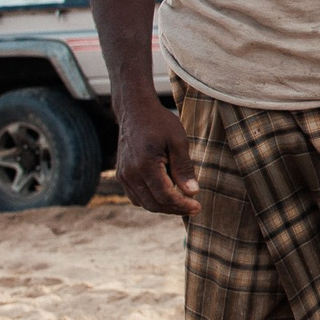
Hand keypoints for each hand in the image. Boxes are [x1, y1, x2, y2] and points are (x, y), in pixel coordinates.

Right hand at [115, 95, 199, 216]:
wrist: (135, 110)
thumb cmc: (159, 122)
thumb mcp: (178, 141)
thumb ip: (184, 168)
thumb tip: (193, 193)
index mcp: (145, 165)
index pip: (165, 196)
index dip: (182, 205)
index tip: (198, 206)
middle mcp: (130, 174)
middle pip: (154, 204)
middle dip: (175, 209)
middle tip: (193, 207)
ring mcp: (124, 175)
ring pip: (144, 203)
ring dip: (164, 206)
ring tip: (182, 201)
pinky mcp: (122, 175)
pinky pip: (136, 196)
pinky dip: (151, 200)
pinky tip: (166, 193)